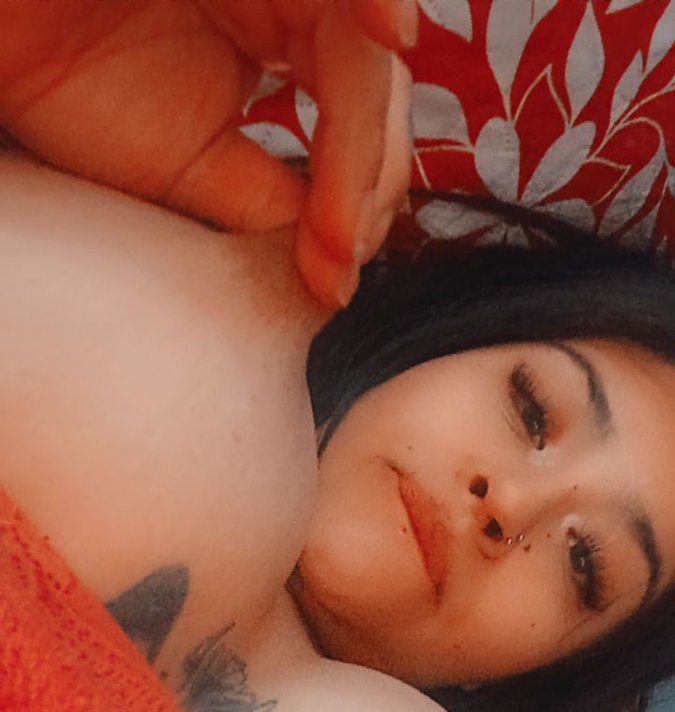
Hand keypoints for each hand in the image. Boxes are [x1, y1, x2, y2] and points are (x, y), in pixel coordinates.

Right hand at [0, 0, 414, 306]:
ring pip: (360, 50)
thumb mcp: (184, 168)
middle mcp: (292, 3)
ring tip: (344, 229)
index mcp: (280, 44)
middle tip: (338, 262)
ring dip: (364, 142)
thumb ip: (264, 199)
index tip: (330, 283)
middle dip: (367, 187)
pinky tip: (392, 34)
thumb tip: (338, 253)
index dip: (351, 206)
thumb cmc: (68, 83)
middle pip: (374, 94)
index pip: (352, 128)